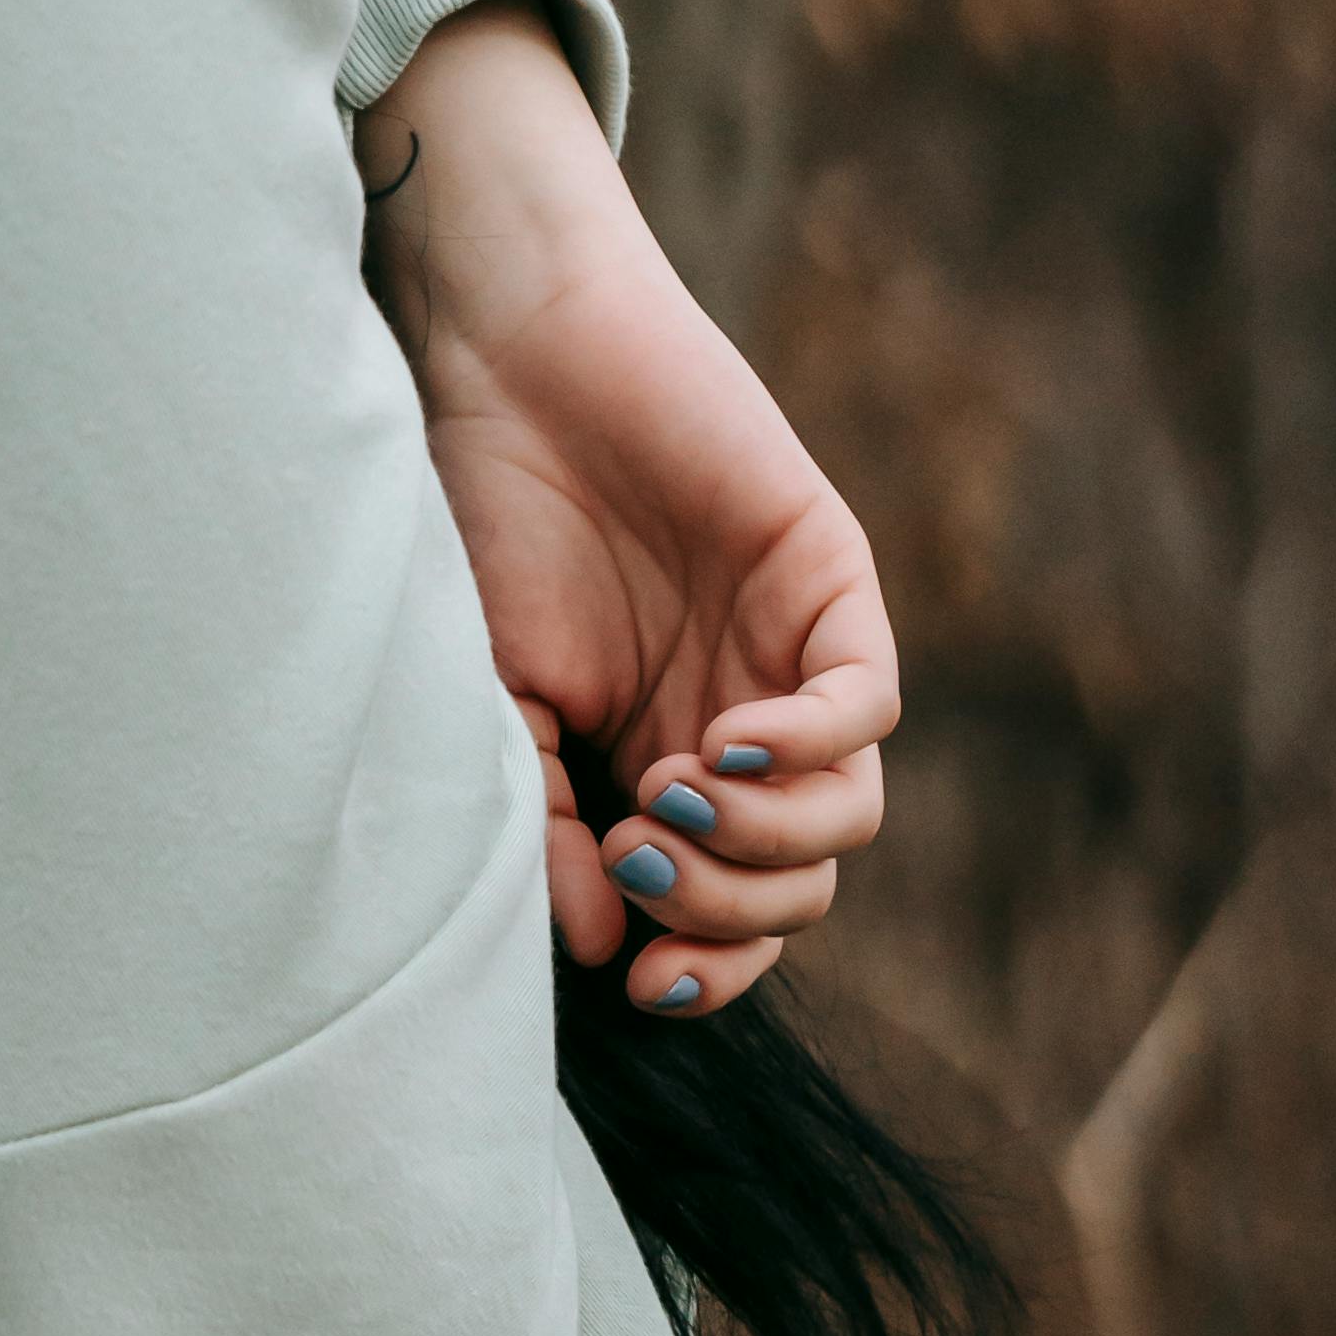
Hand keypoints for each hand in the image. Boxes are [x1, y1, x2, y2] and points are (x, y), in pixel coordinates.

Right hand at [365, 7, 893, 1016]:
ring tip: (671, 800)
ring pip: (845, 818)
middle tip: (634, 859)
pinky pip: (866, 706)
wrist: (500, 356)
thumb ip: (545, 825)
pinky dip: (809, 749)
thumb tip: (614, 951)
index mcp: (650, 768)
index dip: (701, 969)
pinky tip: (726, 742)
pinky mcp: (826, 580)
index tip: (639, 979)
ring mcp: (785, 657)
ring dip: (762, 842)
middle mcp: (731, 728)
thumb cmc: (470, 517)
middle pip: (796, 887)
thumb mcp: (486, 703)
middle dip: (723, 908)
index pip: (724, 917)